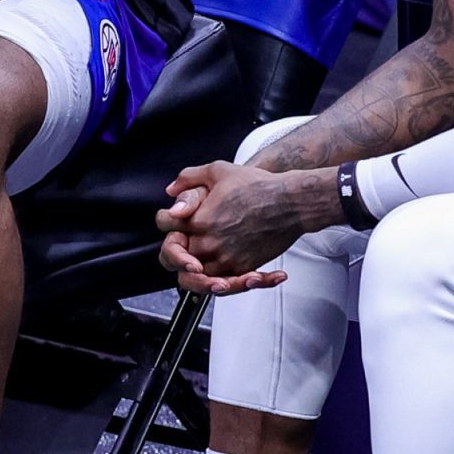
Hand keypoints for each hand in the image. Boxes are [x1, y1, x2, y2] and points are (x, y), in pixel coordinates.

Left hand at [155, 162, 339, 294]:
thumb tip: (171, 190)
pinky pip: (224, 283)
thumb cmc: (258, 186)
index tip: (174, 219)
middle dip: (176, 251)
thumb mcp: (218, 170)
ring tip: (201, 265)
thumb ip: (189, 178)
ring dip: (196, 271)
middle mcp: (207, 242)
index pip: (164, 224)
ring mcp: (224, 258)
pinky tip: (227, 271)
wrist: (290, 202)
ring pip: (196, 277)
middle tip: (183, 247)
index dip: (167, 218)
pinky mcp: (242, 268)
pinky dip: (224, 281)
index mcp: (197, 219)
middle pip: (174, 257)